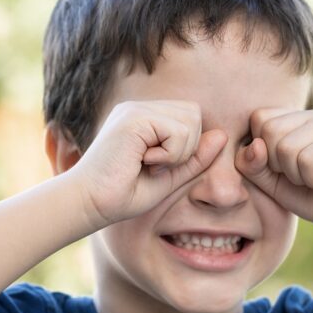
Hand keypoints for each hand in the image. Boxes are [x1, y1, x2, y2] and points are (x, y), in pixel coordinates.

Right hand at [70, 100, 225, 227]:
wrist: (90, 204)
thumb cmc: (124, 194)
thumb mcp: (170, 176)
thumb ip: (195, 158)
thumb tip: (223, 136)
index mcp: (146, 118)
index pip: (191, 117)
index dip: (187, 147)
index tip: (158, 167)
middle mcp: (140, 108)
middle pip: (194, 115)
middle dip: (186, 148)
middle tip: (156, 166)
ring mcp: (135, 109)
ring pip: (190, 122)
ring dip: (177, 153)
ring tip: (148, 165)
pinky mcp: (134, 118)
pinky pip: (178, 131)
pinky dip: (169, 155)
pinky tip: (143, 162)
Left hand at [234, 108, 312, 242]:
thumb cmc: (312, 197)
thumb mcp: (272, 182)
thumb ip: (253, 164)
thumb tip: (256, 145)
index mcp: (299, 118)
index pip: (259, 118)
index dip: (263, 152)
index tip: (287, 169)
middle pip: (270, 131)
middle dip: (279, 165)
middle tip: (304, 176)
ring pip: (286, 147)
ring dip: (296, 175)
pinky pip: (307, 160)